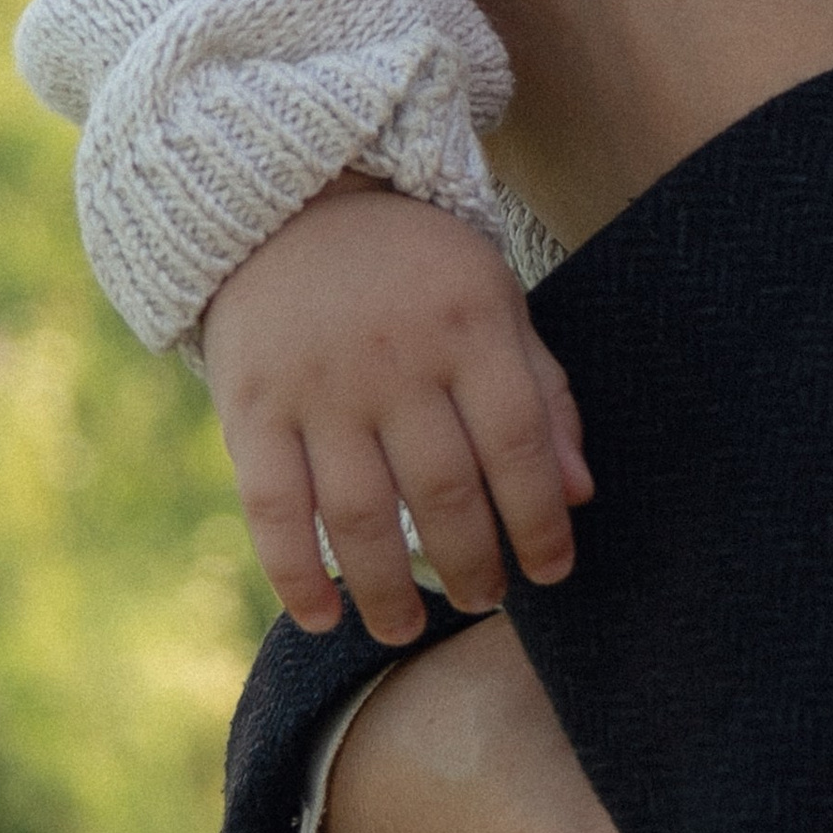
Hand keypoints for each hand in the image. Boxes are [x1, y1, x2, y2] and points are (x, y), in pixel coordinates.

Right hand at [202, 180, 591, 643]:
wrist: (290, 206)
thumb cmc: (414, 266)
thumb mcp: (494, 300)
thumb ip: (541, 391)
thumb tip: (581, 494)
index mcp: (467, 324)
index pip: (517, 442)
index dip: (541, 518)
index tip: (553, 571)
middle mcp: (394, 358)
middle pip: (443, 489)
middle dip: (472, 563)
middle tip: (486, 601)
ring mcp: (318, 385)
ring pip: (361, 514)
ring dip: (390, 589)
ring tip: (409, 627)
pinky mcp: (251, 406)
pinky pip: (272, 508)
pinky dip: (296, 574)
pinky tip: (323, 616)